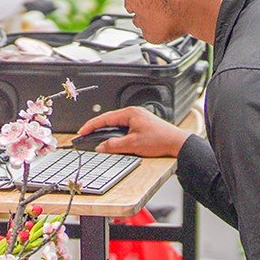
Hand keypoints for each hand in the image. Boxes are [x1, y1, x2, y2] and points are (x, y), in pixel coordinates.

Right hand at [76, 106, 190, 158]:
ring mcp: (138, 118)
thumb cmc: (160, 140)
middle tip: (86, 135)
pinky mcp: (142, 125)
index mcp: (130, 113)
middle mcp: (133, 113)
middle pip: (109, 119)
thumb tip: (101, 146)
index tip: (82, 131)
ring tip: (97, 138)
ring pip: (117, 124)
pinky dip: (116, 133)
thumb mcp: (133, 144)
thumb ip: (114, 145)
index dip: (91, 125)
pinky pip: (124, 127)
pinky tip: (113, 140)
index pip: (105, 118)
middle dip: (97, 128)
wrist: (177, 143)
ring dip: (107, 131)